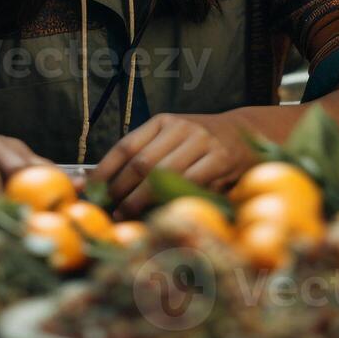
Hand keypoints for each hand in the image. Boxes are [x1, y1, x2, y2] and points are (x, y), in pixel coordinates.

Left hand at [92, 113, 254, 217]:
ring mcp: (202, 141)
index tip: (91, 192)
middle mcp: (180, 127)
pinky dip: (172, 200)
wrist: (247, 133)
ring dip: (141, 201)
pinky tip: (161, 212)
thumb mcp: (172, 141)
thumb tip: (101, 185)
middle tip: (110, 211)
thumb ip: (145, 157)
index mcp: (162, 122)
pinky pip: (190, 183)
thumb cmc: (202, 145)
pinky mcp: (220, 158)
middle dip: (121, 191)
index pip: (126, 146)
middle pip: (141, 163)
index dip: (105, 171)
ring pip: (162, 175)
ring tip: (128, 215)